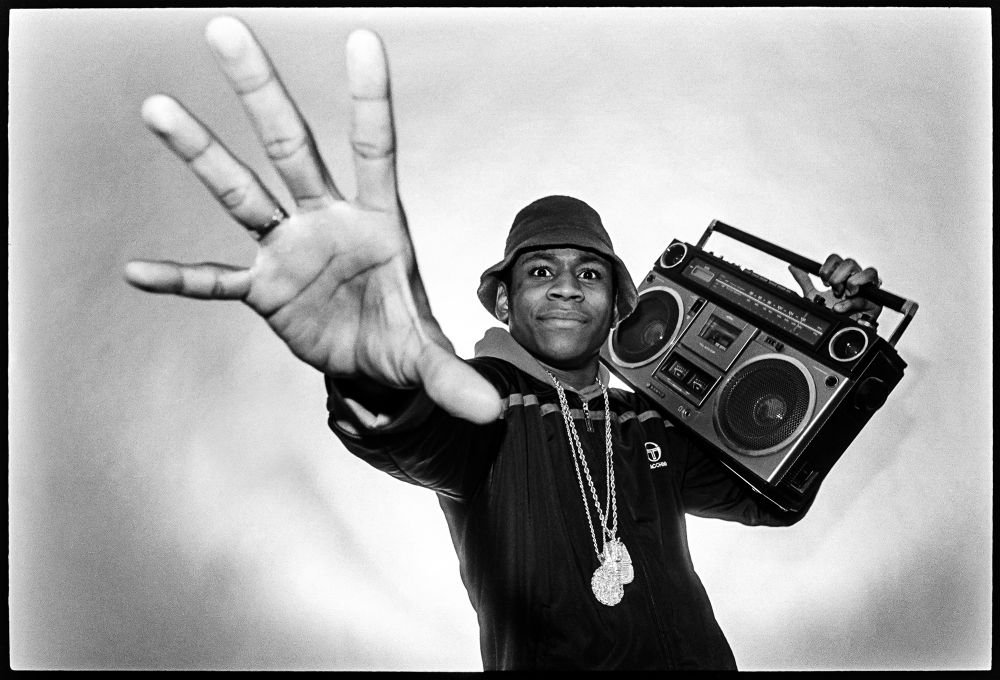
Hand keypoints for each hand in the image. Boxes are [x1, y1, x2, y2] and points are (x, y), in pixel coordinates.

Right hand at [124, 16, 501, 423]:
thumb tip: (492, 414)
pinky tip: (136, 272)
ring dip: (204, 155)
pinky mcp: (262, 289)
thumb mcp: (428, 356)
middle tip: (226, 29)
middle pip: (290, 147)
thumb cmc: (403, 336)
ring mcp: (288, 250)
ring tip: (158, 108)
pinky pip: (215, 279)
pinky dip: (180, 278)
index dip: (370, 99)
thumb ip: (454, 378)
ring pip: (242, 192)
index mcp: (378, 222)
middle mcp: (326, 222)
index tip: (363, 39)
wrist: (371, 364)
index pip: (375, 150)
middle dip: (262, 93)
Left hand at [788, 254, 882, 320]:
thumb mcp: (813, 296)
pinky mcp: (876, 303)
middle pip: (850, 262)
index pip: (837, 259)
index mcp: (843, 275)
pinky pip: (869, 296)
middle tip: (833, 290)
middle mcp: (856, 280)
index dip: (828, 267)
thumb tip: (793, 267)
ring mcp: (868, 290)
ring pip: (868, 272)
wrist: (838, 333)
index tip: (823, 281)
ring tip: (844, 295)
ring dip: (852, 283)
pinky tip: (841, 308)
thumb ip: (804, 281)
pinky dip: (852, 302)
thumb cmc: (831, 314)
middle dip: (837, 277)